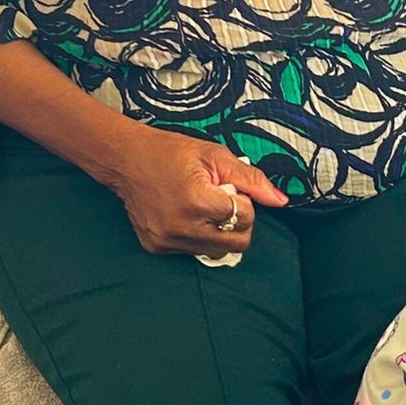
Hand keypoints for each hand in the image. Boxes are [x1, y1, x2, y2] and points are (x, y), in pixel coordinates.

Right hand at [102, 123, 286, 255]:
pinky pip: (193, 251)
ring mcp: (167, 241)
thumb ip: (250, 179)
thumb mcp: (215, 156)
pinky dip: (198, 237)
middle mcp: (182, 227)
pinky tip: (186, 215)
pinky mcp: (157, 247)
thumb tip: (280, 200)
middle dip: (239, 223)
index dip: (244, 201)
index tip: (228, 188)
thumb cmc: (169, 153)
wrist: (125, 160)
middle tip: (222, 201)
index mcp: (198, 202)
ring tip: (203, 207)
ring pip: (216, 251)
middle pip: (237, 243)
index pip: (245, 217)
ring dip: (219, 232)